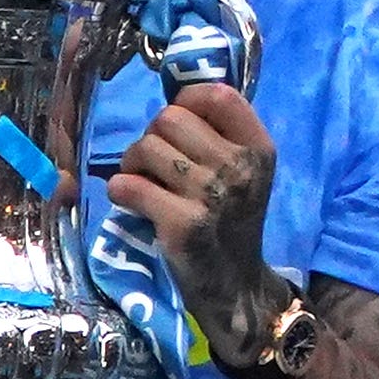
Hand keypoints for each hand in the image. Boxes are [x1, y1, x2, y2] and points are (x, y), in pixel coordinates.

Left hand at [106, 82, 282, 353]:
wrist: (234, 283)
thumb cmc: (232, 219)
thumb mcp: (246, 172)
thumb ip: (220, 135)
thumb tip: (172, 100)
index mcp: (258, 147)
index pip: (217, 95)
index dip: (187, 99)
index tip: (177, 122)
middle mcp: (238, 167)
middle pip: (170, 118)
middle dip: (151, 136)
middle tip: (153, 161)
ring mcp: (211, 196)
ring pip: (145, 148)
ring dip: (133, 163)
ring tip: (143, 182)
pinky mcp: (182, 224)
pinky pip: (129, 186)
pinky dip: (121, 190)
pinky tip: (131, 201)